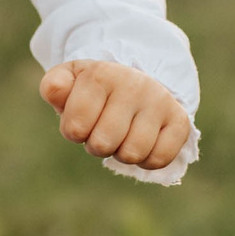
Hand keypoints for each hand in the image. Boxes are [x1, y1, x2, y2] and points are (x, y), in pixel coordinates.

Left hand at [39, 59, 192, 170]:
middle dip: (97, 144)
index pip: (75, 128)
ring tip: (122, 135)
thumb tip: (55, 91)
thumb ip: (55, 86)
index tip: (81, 119)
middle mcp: (134, 84)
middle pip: (103, 144)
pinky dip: (146, 160)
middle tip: (102, 128)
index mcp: (100, 74)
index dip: (74, 132)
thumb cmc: (94, 88)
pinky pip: (159, 159)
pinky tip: (143, 142)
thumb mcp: (70, 80)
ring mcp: (159, 101)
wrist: (135, 80)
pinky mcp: (179, 120)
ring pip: (132, 154)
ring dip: (121, 153)